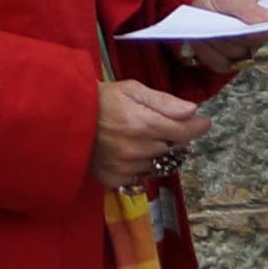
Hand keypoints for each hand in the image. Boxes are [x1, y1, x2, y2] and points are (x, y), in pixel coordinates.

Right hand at [92, 79, 209, 191]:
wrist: (64, 119)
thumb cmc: (101, 99)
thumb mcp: (132, 89)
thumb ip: (163, 101)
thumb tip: (192, 111)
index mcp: (141, 124)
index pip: (183, 132)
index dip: (197, 127)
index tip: (203, 122)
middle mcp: (135, 149)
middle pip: (173, 149)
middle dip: (174, 138)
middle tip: (163, 126)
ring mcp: (123, 167)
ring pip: (158, 165)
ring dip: (158, 154)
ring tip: (143, 139)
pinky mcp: (113, 179)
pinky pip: (140, 178)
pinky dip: (141, 168)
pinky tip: (130, 154)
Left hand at [170, 0, 267, 78]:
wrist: (200, 2)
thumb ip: (249, 7)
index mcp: (267, 16)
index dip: (267, 31)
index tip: (251, 28)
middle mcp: (259, 35)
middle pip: (254, 45)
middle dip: (235, 34)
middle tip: (222, 21)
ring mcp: (244, 49)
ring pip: (237, 55)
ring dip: (220, 42)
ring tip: (209, 28)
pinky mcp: (228, 60)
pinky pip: (222, 64)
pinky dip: (210, 54)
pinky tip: (202, 42)